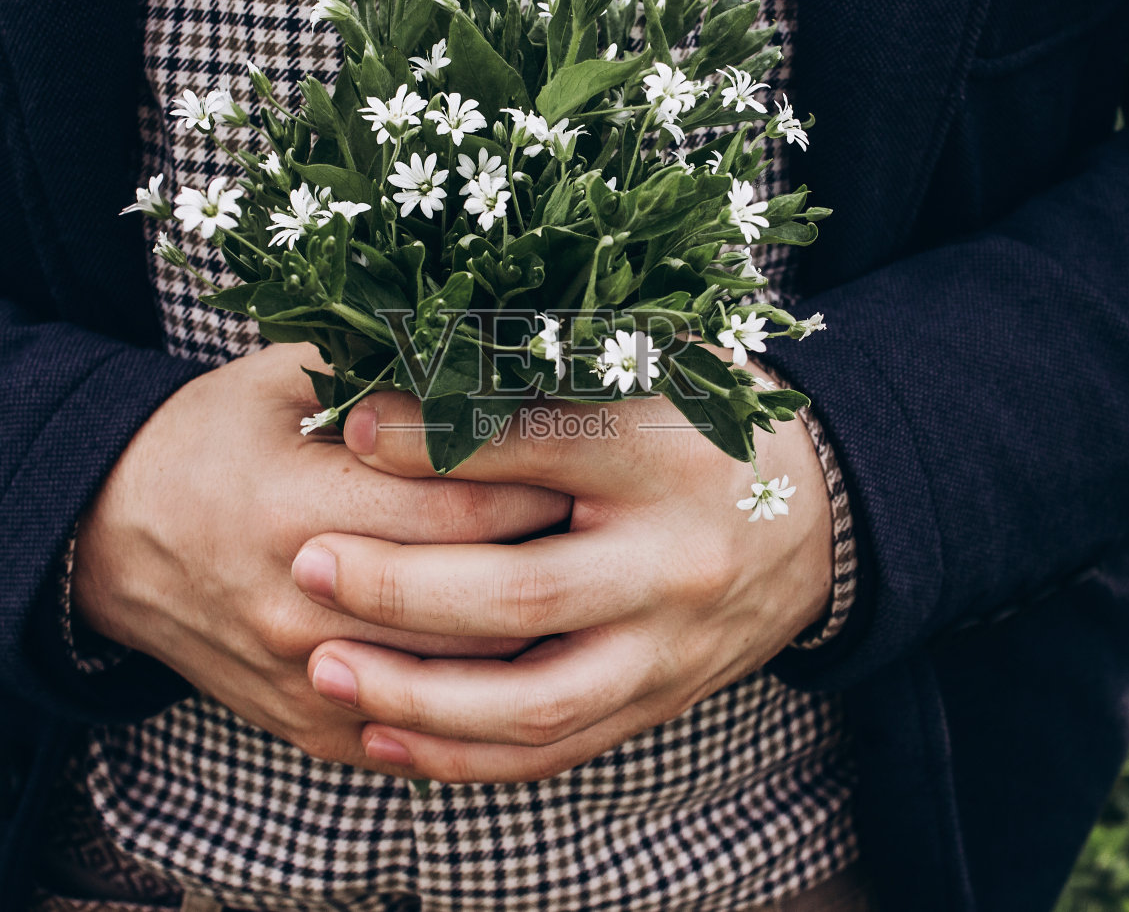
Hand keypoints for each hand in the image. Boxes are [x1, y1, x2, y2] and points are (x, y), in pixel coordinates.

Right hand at [72, 342, 570, 776]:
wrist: (113, 538)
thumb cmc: (213, 438)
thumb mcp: (280, 379)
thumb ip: (381, 367)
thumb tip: (498, 345)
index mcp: (301, 505)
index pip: (465, 509)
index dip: (544, 487)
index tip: (593, 468)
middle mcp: (302, 604)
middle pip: (476, 604)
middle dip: (558, 565)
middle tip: (611, 532)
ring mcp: (305, 678)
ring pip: (462, 682)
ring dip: (535, 642)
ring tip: (590, 593)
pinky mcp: (309, 725)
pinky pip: (422, 735)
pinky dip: (484, 703)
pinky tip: (532, 660)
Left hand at [293, 376, 832, 782]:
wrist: (820, 519)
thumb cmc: (703, 426)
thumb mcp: (639, 375)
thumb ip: (524, 382)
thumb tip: (383, 404)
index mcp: (666, 457)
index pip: (539, 446)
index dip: (436, 442)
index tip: (349, 430)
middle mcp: (674, 562)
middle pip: (524, 594)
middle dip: (401, 590)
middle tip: (308, 567)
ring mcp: (669, 648)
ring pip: (533, 701)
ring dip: (417, 697)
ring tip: (323, 669)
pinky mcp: (660, 702)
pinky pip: (556, 749)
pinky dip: (463, 754)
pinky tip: (384, 736)